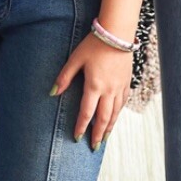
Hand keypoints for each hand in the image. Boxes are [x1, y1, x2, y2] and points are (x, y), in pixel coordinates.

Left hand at [51, 35, 132, 149]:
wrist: (117, 33)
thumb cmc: (94, 44)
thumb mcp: (75, 59)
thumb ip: (64, 77)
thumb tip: (52, 93)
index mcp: (94, 85)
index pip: (87, 113)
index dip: (82, 127)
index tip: (77, 137)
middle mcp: (109, 90)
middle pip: (104, 118)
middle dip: (98, 134)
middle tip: (94, 147)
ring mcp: (120, 87)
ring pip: (116, 113)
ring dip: (109, 127)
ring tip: (104, 138)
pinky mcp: (127, 82)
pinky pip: (123, 103)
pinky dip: (118, 114)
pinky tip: (115, 118)